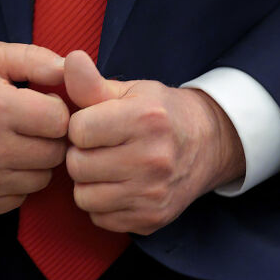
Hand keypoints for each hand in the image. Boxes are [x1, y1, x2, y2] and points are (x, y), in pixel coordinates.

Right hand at [0, 41, 69, 214]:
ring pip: (42, 179)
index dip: (57, 110)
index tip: (42, 104)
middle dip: (51, 137)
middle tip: (31, 124)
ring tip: (15, 141)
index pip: (61, 122)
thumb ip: (36, 59)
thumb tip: (75, 71)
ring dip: (36, 161)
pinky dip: (17, 182)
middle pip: (56, 154)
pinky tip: (0, 162)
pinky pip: (21, 198)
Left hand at [64, 51, 244, 234]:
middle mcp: (153, 159)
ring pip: (84, 197)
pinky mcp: (151, 219)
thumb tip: (70, 59)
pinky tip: (119, 186)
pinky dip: (102, 205)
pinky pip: (100, 218)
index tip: (94, 124)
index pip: (78, 131)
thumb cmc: (160, 113)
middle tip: (100, 147)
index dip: (80, 126)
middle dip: (81, 155)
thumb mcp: (130, 91)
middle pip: (77, 166)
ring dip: (88, 183)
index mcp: (146, 119)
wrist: (208, 145)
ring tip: (107, 167)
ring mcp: (153, 194)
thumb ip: (92, 82)